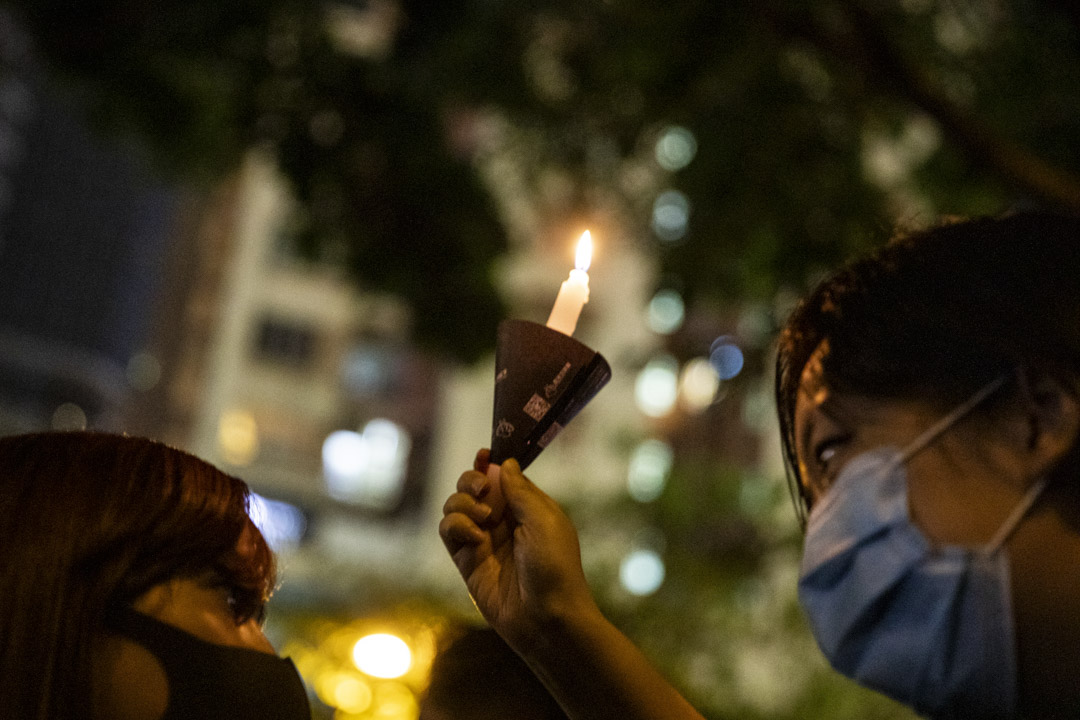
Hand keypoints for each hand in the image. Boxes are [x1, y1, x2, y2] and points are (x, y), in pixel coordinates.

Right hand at [439, 450, 596, 651]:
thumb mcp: (544, 519)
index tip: (483, 455)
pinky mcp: (466, 560)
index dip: (489, 463)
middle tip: (481, 489)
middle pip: (473, 486)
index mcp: (527, 507)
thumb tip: (503, 464)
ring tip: (482, 519)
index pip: (501, 476)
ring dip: (462, 502)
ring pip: (455, 505)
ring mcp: (483, 540)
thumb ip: (519, 490)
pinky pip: (448, 530)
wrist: (546, 617)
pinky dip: (455, 525)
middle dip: (471, 479)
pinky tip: (474, 536)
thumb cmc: (555, 566)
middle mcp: (503, 520)